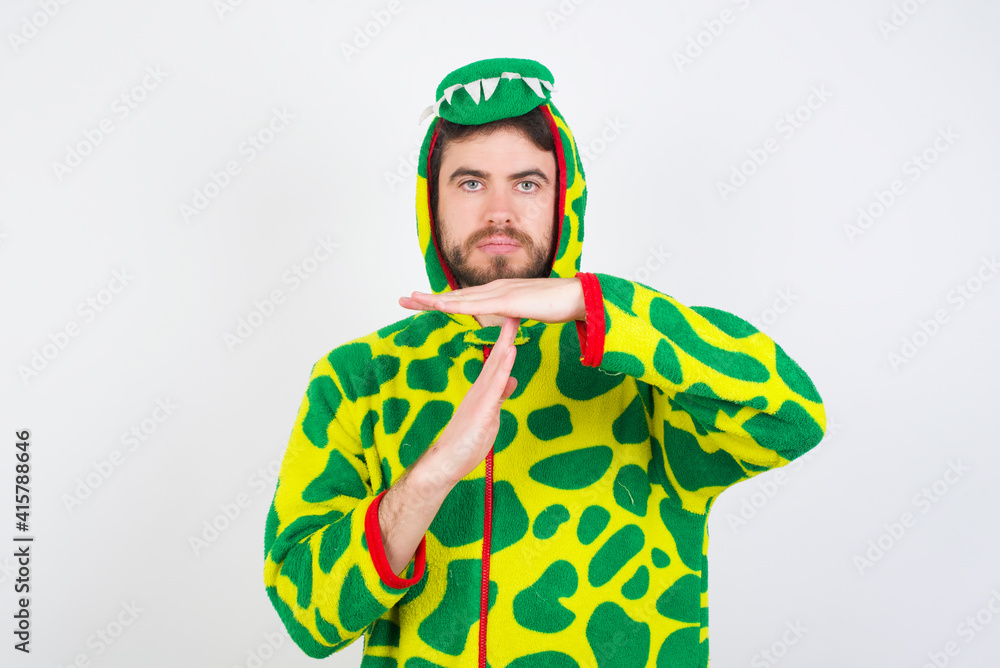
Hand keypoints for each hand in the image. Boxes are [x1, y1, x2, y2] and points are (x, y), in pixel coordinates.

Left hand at [398, 277, 585, 323]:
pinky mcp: (508, 301)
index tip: (420, 303)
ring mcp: (500, 293)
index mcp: (498, 293)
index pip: (463, 298)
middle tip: (402, 300)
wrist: (578, 297)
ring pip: (461, 298)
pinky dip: (456, 305)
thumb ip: (514, 315)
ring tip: (412, 299)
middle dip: (428, 298)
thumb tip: (507, 320)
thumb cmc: (557, 305)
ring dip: (435, 299)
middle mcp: (494, 289)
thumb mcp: (528, 313)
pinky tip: (441, 306)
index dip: (440, 300)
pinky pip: (477, 305)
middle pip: (455, 295)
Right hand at [423, 315, 519, 485]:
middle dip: (507, 333)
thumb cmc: (467, 442)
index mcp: (483, 390)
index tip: (515, 321)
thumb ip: (500, 396)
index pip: (497, 361)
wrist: (446, 462)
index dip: (507, 341)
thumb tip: (512, 379)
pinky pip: (496, 386)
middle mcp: (481, 389)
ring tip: (513, 321)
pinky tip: (511, 354)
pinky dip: (504, 368)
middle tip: (515, 309)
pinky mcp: (482, 410)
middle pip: (496, 356)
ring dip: (506, 343)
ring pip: (496, 366)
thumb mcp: (491, 414)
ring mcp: (481, 398)